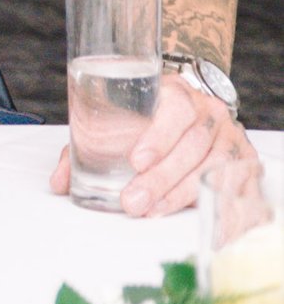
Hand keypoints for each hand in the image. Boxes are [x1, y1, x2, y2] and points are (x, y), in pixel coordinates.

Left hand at [48, 79, 256, 216]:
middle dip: (161, 178)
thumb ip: (86, 145)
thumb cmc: (147, 115)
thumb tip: (59, 182)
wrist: (191, 105)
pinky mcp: (243, 158)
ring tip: (150, 210)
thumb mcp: (117, 118)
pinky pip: (235, 182)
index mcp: (176, 93)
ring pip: (212, 167)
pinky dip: (212, 198)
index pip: (175, 109)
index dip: (158, 136)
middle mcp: (208, 112)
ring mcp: (229, 135)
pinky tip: (189, 211)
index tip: (136, 160)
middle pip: (191, 145)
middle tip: (133, 201)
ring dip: (180, 193)